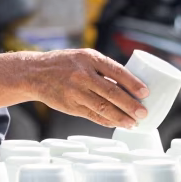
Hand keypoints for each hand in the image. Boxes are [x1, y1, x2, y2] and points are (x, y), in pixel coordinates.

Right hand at [30, 49, 148, 128]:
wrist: (35, 73)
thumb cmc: (65, 64)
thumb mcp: (84, 57)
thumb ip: (103, 69)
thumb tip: (129, 85)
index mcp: (89, 58)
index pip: (116, 71)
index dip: (132, 83)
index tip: (146, 92)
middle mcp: (82, 75)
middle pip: (111, 92)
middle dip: (130, 105)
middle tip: (143, 113)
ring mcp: (75, 92)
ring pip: (103, 108)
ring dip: (120, 118)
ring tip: (133, 123)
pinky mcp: (70, 106)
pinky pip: (92, 116)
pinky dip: (107, 121)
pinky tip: (117, 124)